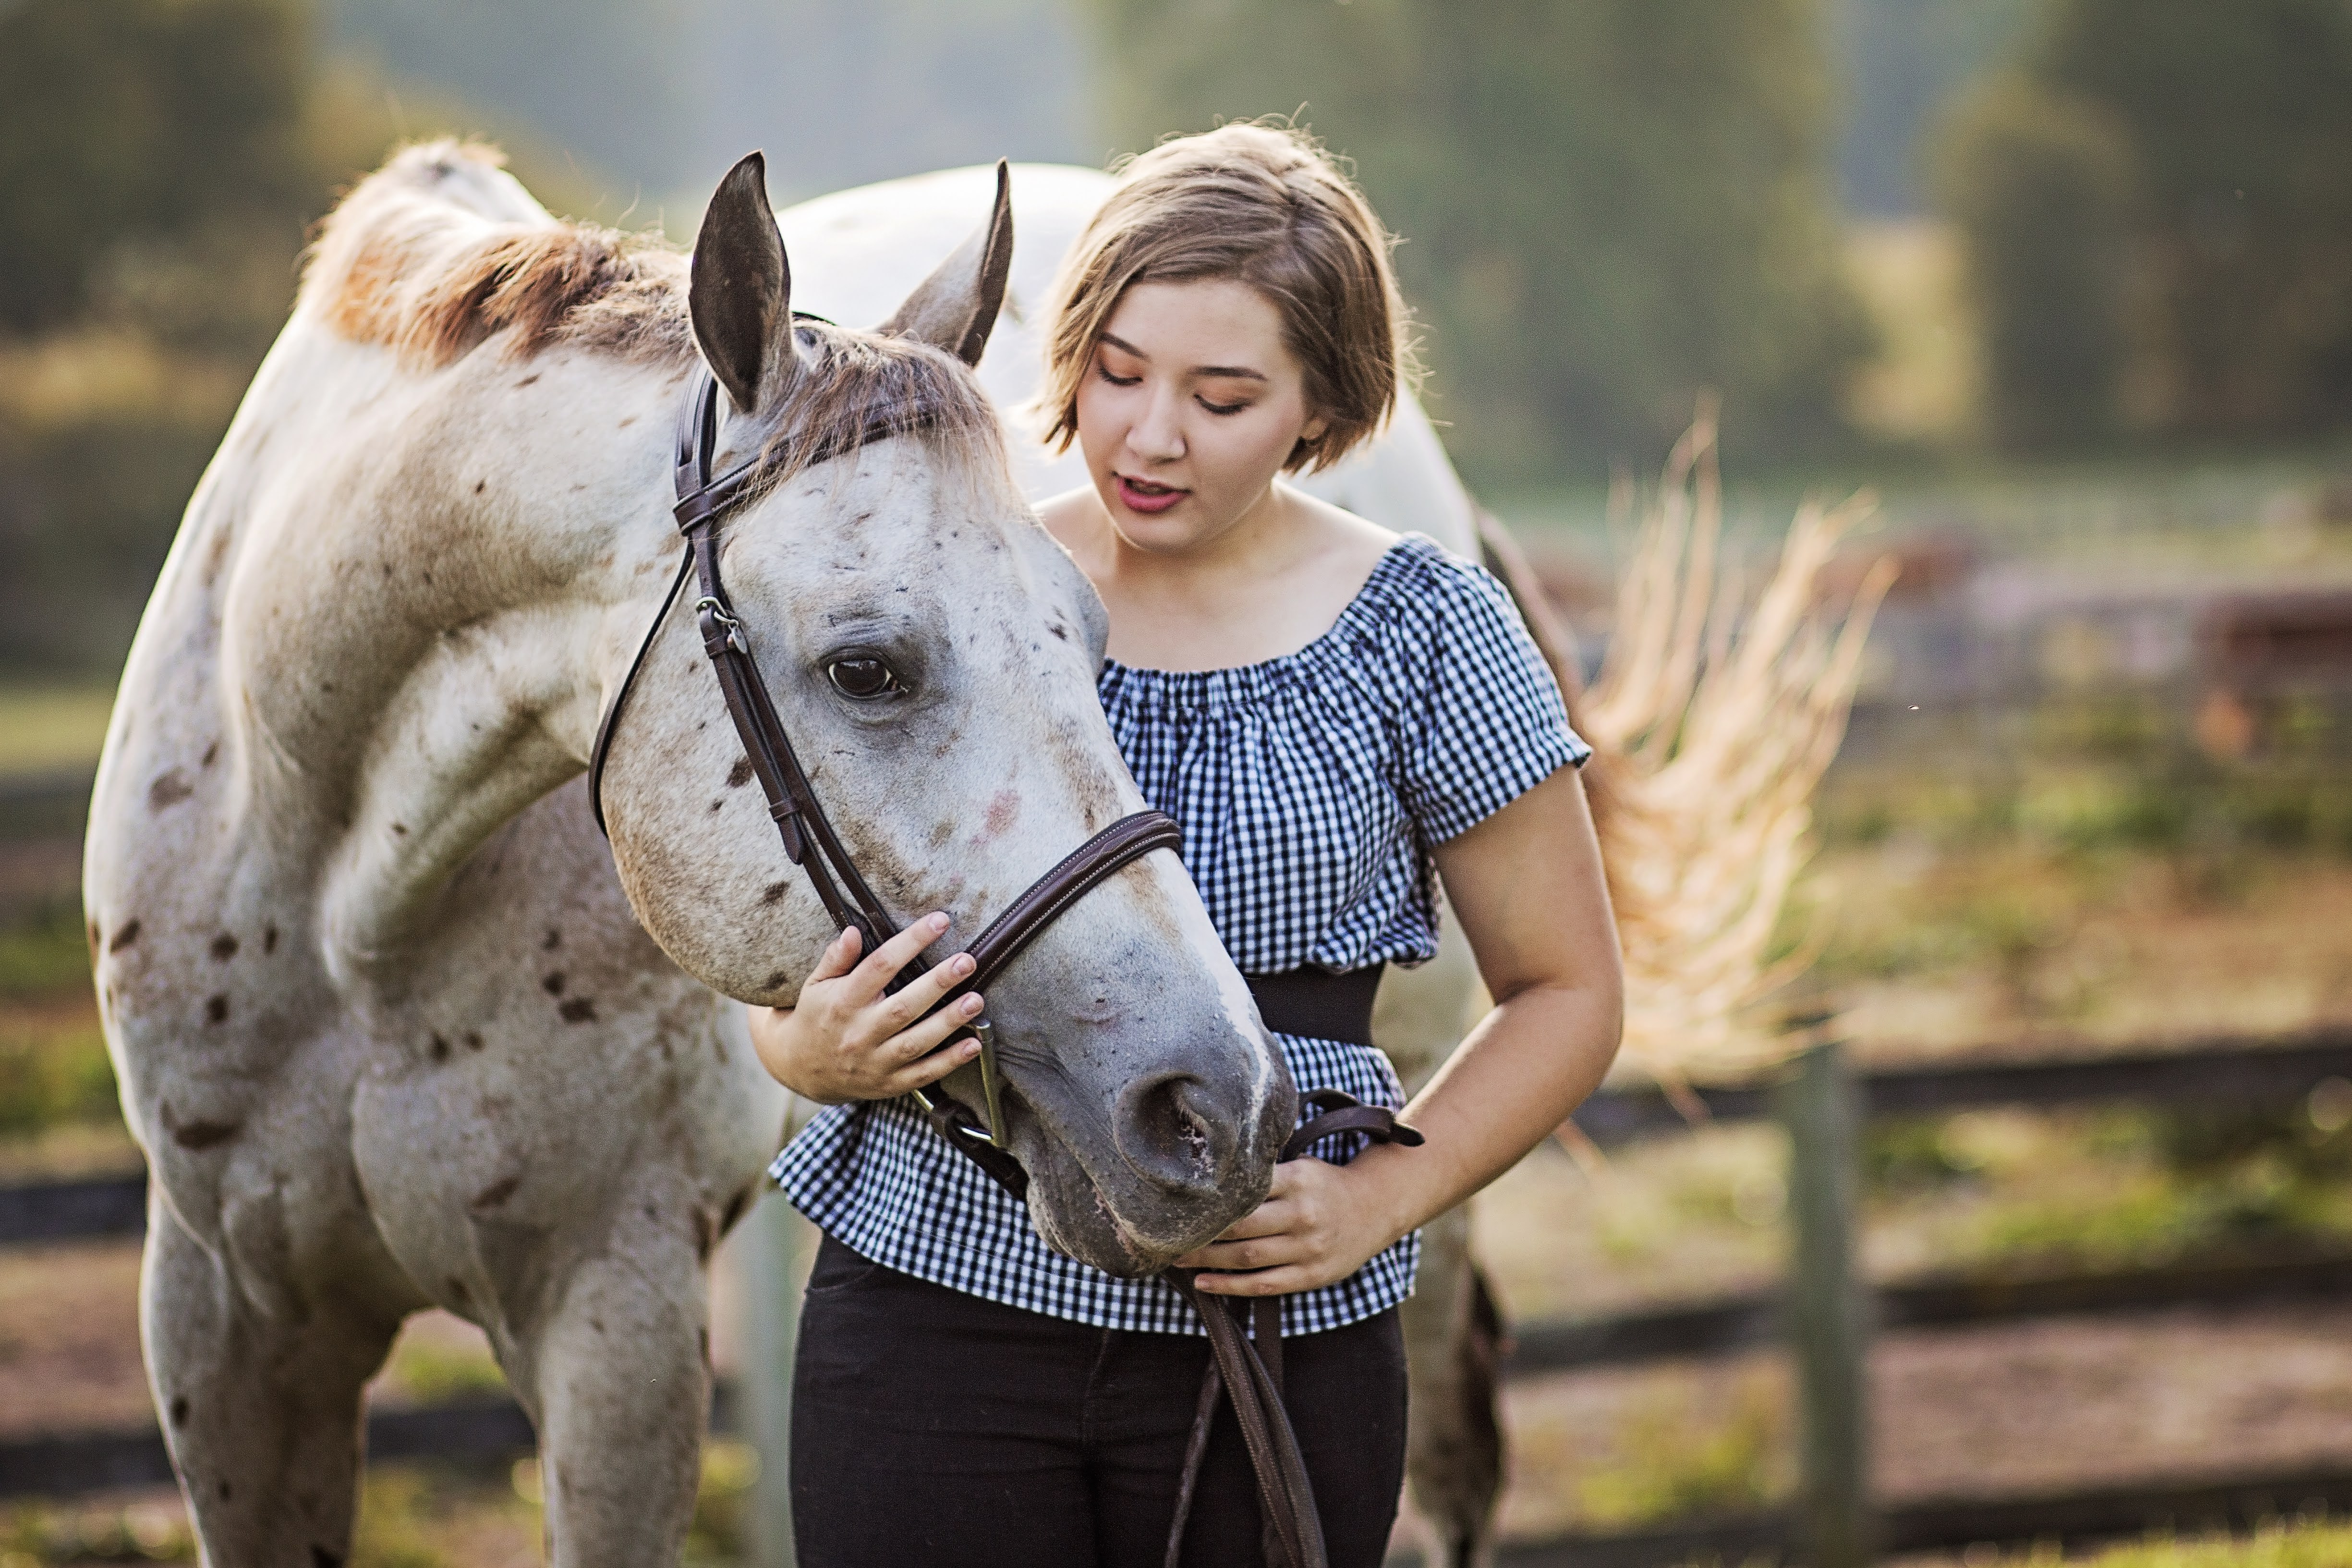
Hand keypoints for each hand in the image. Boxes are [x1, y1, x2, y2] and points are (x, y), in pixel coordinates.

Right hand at [747, 913, 984, 1103]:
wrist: (800, 1068)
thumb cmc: (816, 1016)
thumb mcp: (816, 984)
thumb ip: (836, 959)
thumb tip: (854, 931)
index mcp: (842, 1002)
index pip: (879, 966)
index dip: (911, 942)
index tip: (939, 921)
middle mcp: (859, 1032)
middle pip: (903, 1006)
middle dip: (938, 983)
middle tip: (966, 962)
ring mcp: (874, 1061)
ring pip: (916, 1042)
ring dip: (948, 1022)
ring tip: (976, 1000)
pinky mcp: (888, 1083)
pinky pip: (922, 1074)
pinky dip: (949, 1062)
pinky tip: (974, 1045)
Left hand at [1175, 1156, 1401, 1296]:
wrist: (1375, 1207)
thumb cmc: (1323, 1184)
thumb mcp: (1299, 1167)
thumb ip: (1263, 1174)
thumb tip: (1206, 1177)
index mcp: (1296, 1179)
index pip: (1243, 1190)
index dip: (1208, 1199)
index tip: (1175, 1202)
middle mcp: (1302, 1213)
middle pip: (1239, 1226)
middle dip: (1199, 1233)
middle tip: (1164, 1234)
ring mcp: (1308, 1247)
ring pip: (1247, 1257)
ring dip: (1206, 1260)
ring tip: (1176, 1257)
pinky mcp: (1312, 1274)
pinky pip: (1264, 1284)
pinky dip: (1230, 1287)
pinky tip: (1203, 1284)